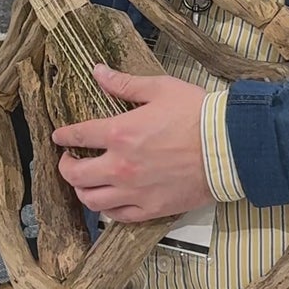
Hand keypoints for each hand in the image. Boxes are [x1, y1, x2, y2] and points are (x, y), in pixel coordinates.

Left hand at [52, 62, 209, 222]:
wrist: (229, 147)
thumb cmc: (197, 114)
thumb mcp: (160, 89)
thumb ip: (124, 83)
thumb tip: (98, 72)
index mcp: (120, 133)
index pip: (78, 135)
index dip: (63, 135)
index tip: (59, 136)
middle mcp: (121, 166)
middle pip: (76, 175)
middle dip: (65, 167)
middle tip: (68, 161)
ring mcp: (135, 191)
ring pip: (92, 200)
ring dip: (82, 191)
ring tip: (85, 183)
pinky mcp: (151, 208)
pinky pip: (118, 217)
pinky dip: (108, 210)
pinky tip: (109, 201)